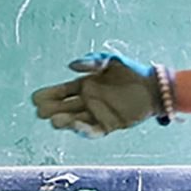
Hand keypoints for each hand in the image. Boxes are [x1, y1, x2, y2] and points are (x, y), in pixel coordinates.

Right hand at [30, 49, 168, 136]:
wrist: (154, 88)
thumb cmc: (132, 71)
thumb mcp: (111, 60)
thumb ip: (91, 62)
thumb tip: (70, 66)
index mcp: (85, 85)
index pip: (60, 92)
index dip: (48, 95)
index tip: (36, 98)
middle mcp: (88, 101)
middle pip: (63, 107)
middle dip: (50, 110)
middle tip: (41, 112)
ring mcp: (97, 114)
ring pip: (74, 120)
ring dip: (64, 121)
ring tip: (55, 120)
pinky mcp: (108, 125)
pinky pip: (92, 130)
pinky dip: (83, 130)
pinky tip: (75, 125)